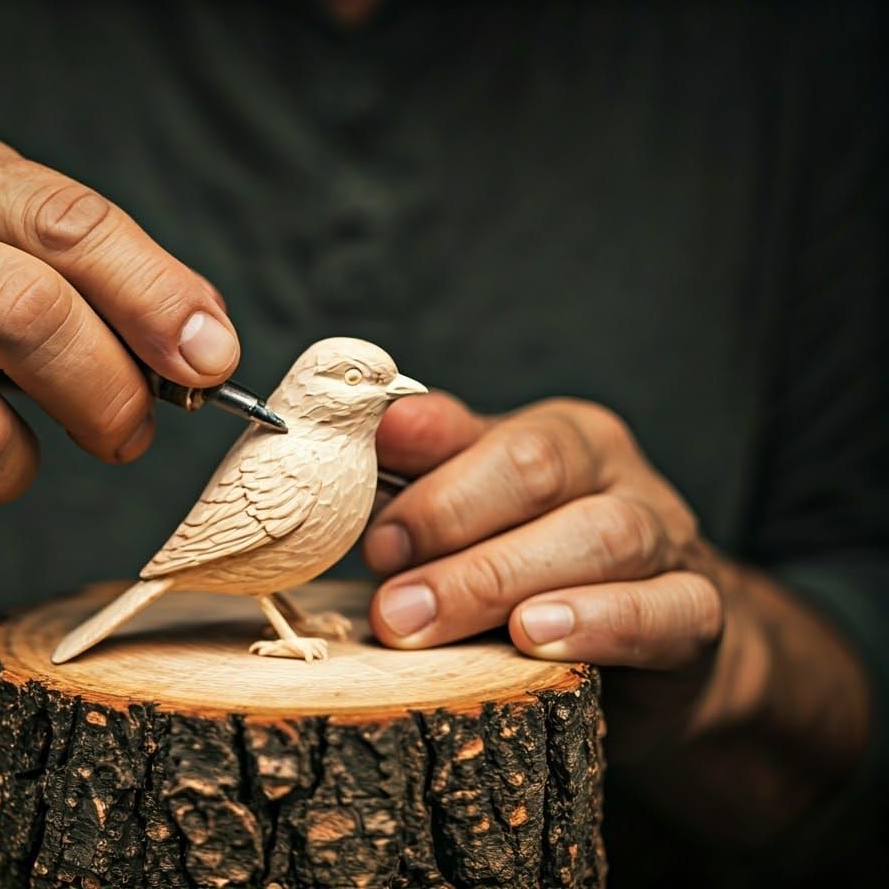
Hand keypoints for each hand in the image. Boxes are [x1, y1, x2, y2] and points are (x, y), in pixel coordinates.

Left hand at [363, 392, 742, 751]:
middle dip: (448, 526)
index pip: (488, 434)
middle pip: (537, 469)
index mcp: (559, 436)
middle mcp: (614, 471)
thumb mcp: (483, 515)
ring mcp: (667, 536)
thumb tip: (378, 431)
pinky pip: (669, 608)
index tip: (373, 539)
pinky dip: (601, 621)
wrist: (662, 643)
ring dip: (503, 578)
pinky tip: (535, 637)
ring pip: (602, 535)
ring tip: (432, 621)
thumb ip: (434, 471)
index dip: (426, 479)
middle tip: (388, 600)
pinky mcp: (699, 611)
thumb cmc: (543, 569)